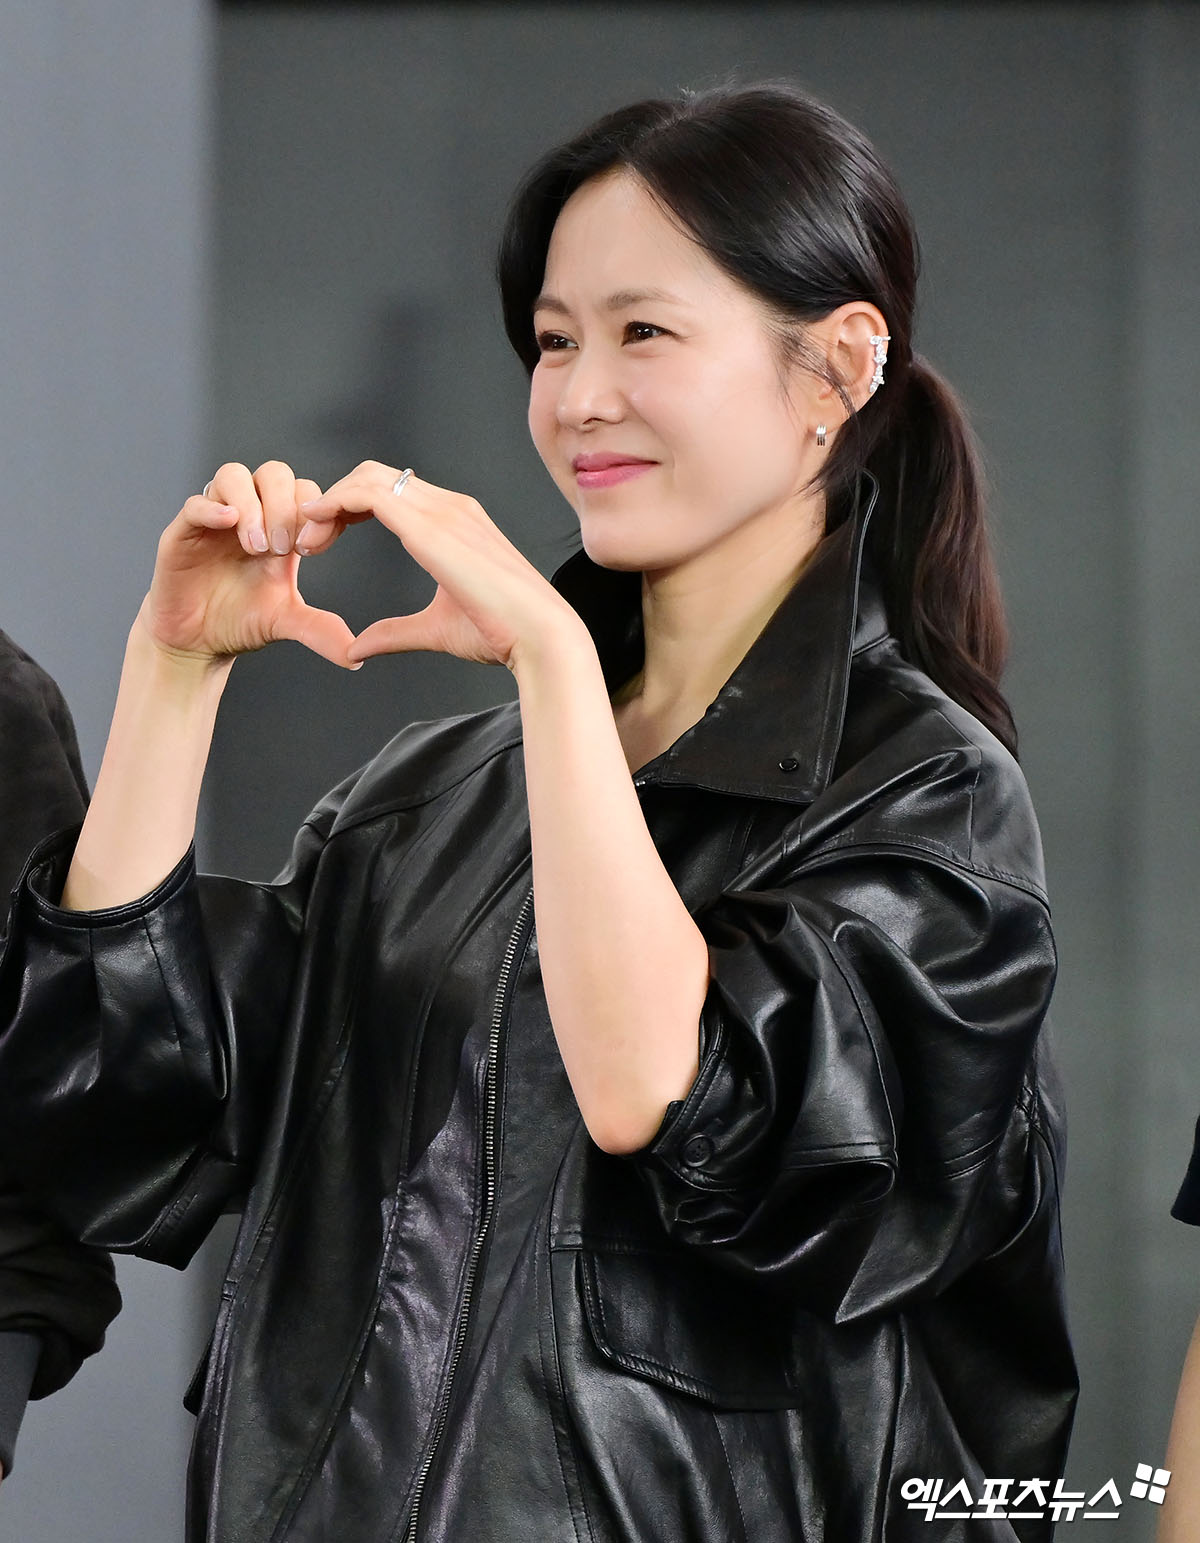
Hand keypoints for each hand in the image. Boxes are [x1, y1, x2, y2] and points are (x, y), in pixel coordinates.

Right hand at [139, 461, 357, 668]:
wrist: (196, 641)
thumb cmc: (241, 621)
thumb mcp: (286, 622)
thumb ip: (319, 629)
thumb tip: (357, 655)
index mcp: (280, 528)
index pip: (304, 491)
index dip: (315, 509)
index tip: (313, 548)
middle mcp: (250, 515)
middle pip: (273, 473)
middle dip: (283, 505)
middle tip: (282, 548)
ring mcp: (215, 518)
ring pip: (234, 476)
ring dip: (251, 505)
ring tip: (256, 546)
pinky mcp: (184, 530)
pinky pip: (196, 503)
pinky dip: (214, 509)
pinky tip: (230, 525)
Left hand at [295, 463, 583, 669]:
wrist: (539, 636)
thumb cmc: (504, 633)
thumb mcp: (436, 629)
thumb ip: (396, 632)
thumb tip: (359, 646)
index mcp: (456, 523)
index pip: (392, 492)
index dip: (349, 508)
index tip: (322, 541)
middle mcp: (450, 507)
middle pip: (374, 476)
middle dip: (334, 501)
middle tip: (308, 540)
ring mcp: (443, 510)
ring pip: (367, 478)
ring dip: (328, 503)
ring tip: (306, 539)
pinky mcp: (431, 525)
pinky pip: (368, 494)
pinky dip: (334, 504)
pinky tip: (315, 529)